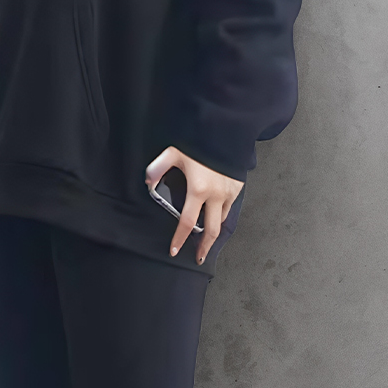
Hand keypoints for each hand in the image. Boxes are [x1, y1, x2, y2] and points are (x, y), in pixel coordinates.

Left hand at [145, 148, 243, 264]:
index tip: (173, 250)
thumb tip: (148, 184)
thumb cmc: (199, 142)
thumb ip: (157, 169)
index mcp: (198, 190)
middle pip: (211, 230)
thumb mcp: (172, 153)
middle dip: (204, 247)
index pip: (187, 222)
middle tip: (198, 257)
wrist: (225, 130)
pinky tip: (215, 216)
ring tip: (206, 239)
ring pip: (222, 219)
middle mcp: (216, 195)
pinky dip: (222, 214)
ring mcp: (229, 192)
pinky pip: (229, 206)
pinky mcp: (238, 187)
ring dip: (213, 230)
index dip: (180, 239)